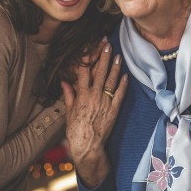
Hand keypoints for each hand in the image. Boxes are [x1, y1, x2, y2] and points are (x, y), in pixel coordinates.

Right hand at [62, 39, 127, 187]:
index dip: (87, 58)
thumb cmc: (76, 129)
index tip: (90, 47)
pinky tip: (126, 75)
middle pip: (99, 72)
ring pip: (111, 81)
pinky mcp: (114, 110)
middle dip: (104, 57)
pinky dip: (123, 84)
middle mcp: (94, 96)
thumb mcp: (69, 111)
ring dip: (115, 67)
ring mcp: (105, 102)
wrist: (87, 145)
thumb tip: (64, 81)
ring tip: (118, 56)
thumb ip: (69, 94)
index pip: (84, 71)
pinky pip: (120, 94)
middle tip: (107, 45)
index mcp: (81, 95)